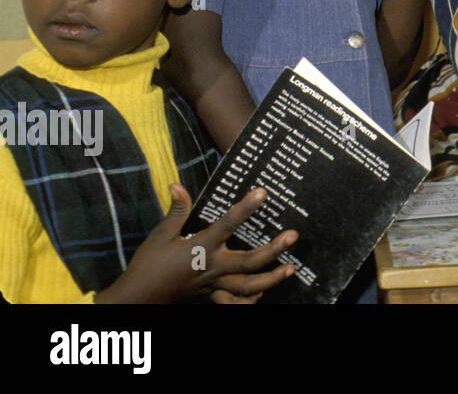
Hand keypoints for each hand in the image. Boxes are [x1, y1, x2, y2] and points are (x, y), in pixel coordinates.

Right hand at [95, 185, 297, 303]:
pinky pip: (237, 299)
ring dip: (271, 279)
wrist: (139, 298)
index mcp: (200, 248)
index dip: (245, 208)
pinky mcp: (213, 294)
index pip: (228, 224)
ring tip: (291, 268)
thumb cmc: (149, 264)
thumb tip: (177, 184)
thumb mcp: (160, 235)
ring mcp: (215, 283)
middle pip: (249, 261)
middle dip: (273, 250)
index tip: (262, 192)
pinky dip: (253, 296)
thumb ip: (176, 211)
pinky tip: (267, 288)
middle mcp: (212, 267)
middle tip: (293, 236)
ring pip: (248, 286)